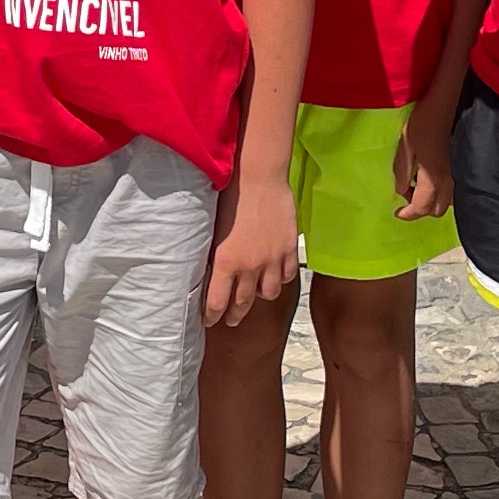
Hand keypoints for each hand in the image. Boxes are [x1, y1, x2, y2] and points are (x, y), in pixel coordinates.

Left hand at [206, 172, 299, 325]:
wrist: (258, 177)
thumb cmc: (230, 196)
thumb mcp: (213, 230)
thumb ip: (215, 255)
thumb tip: (210, 273)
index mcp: (225, 262)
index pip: (217, 302)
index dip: (212, 316)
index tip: (209, 322)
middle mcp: (249, 266)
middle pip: (242, 303)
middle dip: (235, 315)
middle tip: (231, 320)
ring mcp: (272, 260)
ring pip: (268, 294)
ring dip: (259, 296)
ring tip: (255, 294)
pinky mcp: (289, 250)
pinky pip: (287, 277)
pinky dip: (280, 279)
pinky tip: (275, 275)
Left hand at [391, 96, 455, 222]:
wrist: (444, 104)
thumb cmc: (422, 122)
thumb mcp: (405, 147)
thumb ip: (402, 172)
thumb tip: (400, 191)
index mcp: (432, 178)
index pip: (422, 208)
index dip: (408, 215)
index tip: (396, 212)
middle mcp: (447, 181)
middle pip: (437, 211)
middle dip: (420, 210)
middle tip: (405, 194)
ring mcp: (454, 174)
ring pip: (445, 202)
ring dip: (429, 201)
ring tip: (413, 184)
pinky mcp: (457, 167)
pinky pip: (448, 191)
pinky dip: (436, 192)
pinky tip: (424, 176)